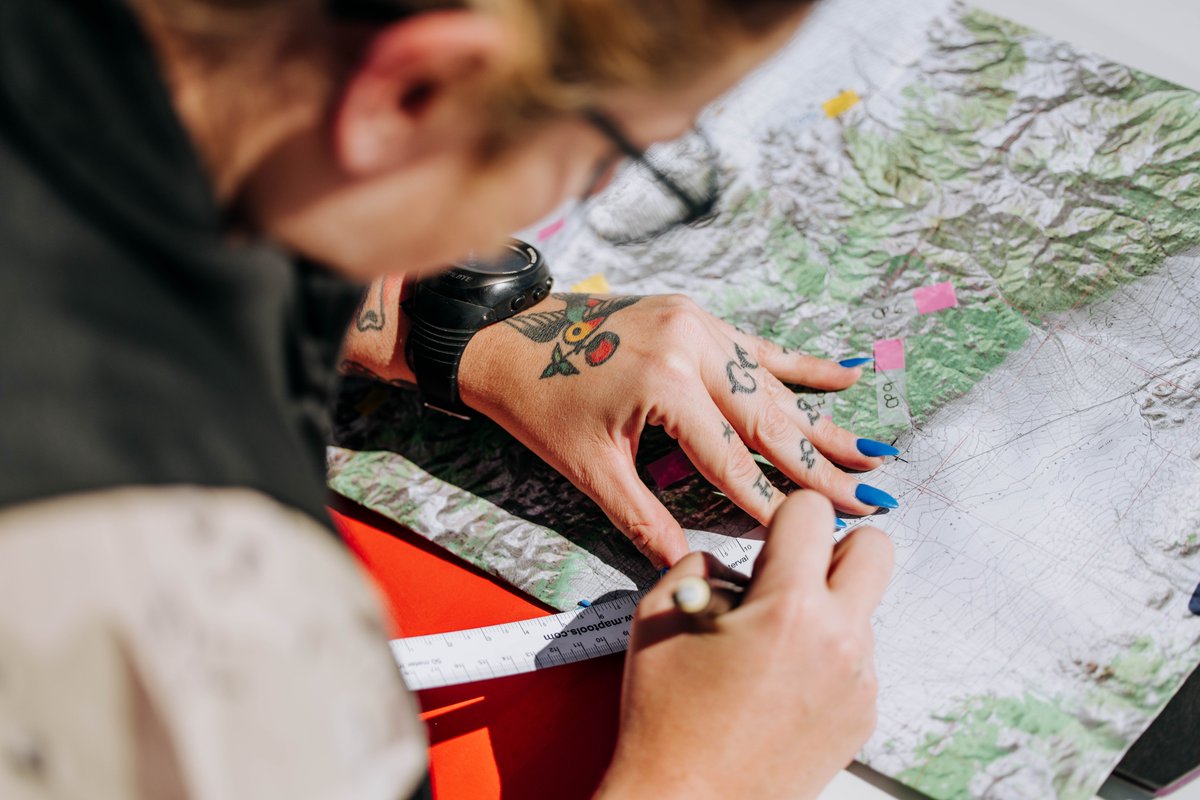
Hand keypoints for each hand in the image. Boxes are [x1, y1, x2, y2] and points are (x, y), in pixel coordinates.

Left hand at [459, 292, 893, 566]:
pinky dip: (800, 365)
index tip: (817, 532)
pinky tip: (847, 375)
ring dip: (821, 422)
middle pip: (769, 420)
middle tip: (870, 498)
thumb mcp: (587, 467)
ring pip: (771, 385)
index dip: (773, 502)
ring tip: (872, 452)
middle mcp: (692, 346)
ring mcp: (697, 325)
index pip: (732, 460)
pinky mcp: (694, 317)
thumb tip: (682, 566)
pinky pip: (756, 346)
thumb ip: (643, 517)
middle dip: (819, 466)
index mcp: (665, 384)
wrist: (504, 336)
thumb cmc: (537, 402)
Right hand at [595, 492, 893, 799]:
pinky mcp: (862, 714)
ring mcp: (858, 681)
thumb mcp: (660, 612)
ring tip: (769, 647)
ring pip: (862, 607)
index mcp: (788, 607)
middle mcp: (838, 640)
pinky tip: (779, 682)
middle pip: (875, 549)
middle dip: (834, 547)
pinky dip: (824, 655)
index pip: (813, 511)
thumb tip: (738, 560)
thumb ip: (703, 561)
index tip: (767, 541)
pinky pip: (856, 657)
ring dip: (825, 608)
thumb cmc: (667, 717)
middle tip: (791, 574)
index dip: (783, 516)